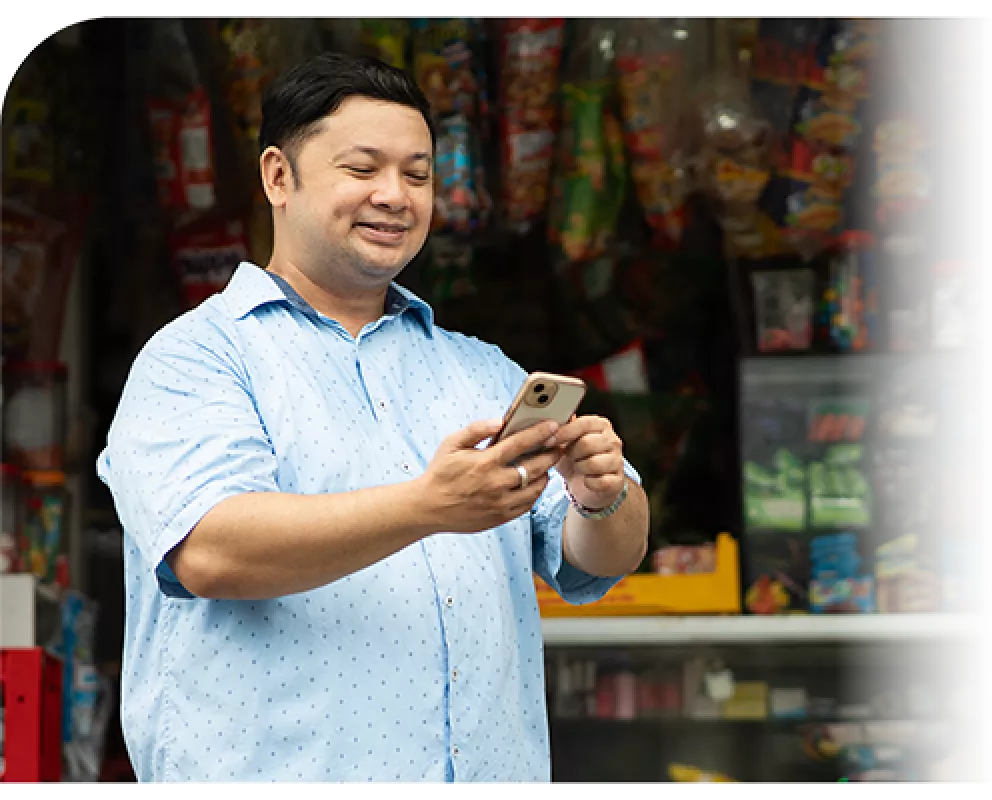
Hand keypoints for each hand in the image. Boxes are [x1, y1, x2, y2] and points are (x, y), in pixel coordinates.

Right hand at [418, 418, 563, 532]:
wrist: (428, 508)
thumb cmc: (440, 473)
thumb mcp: (452, 444)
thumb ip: (476, 429)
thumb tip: (499, 421)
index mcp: (484, 462)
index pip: (520, 444)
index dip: (540, 433)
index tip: (553, 426)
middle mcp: (495, 483)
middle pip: (536, 466)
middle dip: (552, 453)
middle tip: (559, 444)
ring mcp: (500, 503)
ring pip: (536, 488)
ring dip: (545, 473)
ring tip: (546, 464)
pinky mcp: (501, 517)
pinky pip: (528, 504)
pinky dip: (535, 492)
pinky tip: (533, 483)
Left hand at [552, 415, 625, 510]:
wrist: (588, 487)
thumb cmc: (577, 460)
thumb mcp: (565, 444)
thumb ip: (560, 432)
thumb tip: (552, 423)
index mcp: (601, 426)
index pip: (584, 423)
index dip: (565, 432)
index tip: (550, 441)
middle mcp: (613, 440)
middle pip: (587, 443)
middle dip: (572, 453)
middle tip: (569, 457)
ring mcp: (618, 461)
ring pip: (593, 463)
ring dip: (580, 468)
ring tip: (579, 468)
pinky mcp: (618, 480)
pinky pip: (600, 482)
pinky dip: (589, 483)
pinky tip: (587, 480)